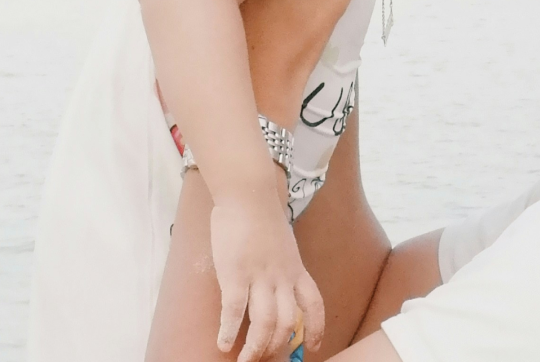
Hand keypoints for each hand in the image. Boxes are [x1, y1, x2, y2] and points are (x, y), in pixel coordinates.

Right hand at [213, 199, 325, 361]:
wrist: (248, 194)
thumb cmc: (261, 218)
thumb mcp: (283, 246)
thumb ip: (282, 268)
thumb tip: (274, 289)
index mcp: (296, 270)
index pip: (314, 305)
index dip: (315, 329)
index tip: (311, 348)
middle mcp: (282, 277)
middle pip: (287, 322)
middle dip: (277, 347)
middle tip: (266, 359)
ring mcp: (260, 276)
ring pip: (264, 322)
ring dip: (255, 348)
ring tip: (245, 361)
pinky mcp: (235, 273)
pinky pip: (234, 310)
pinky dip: (229, 331)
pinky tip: (224, 343)